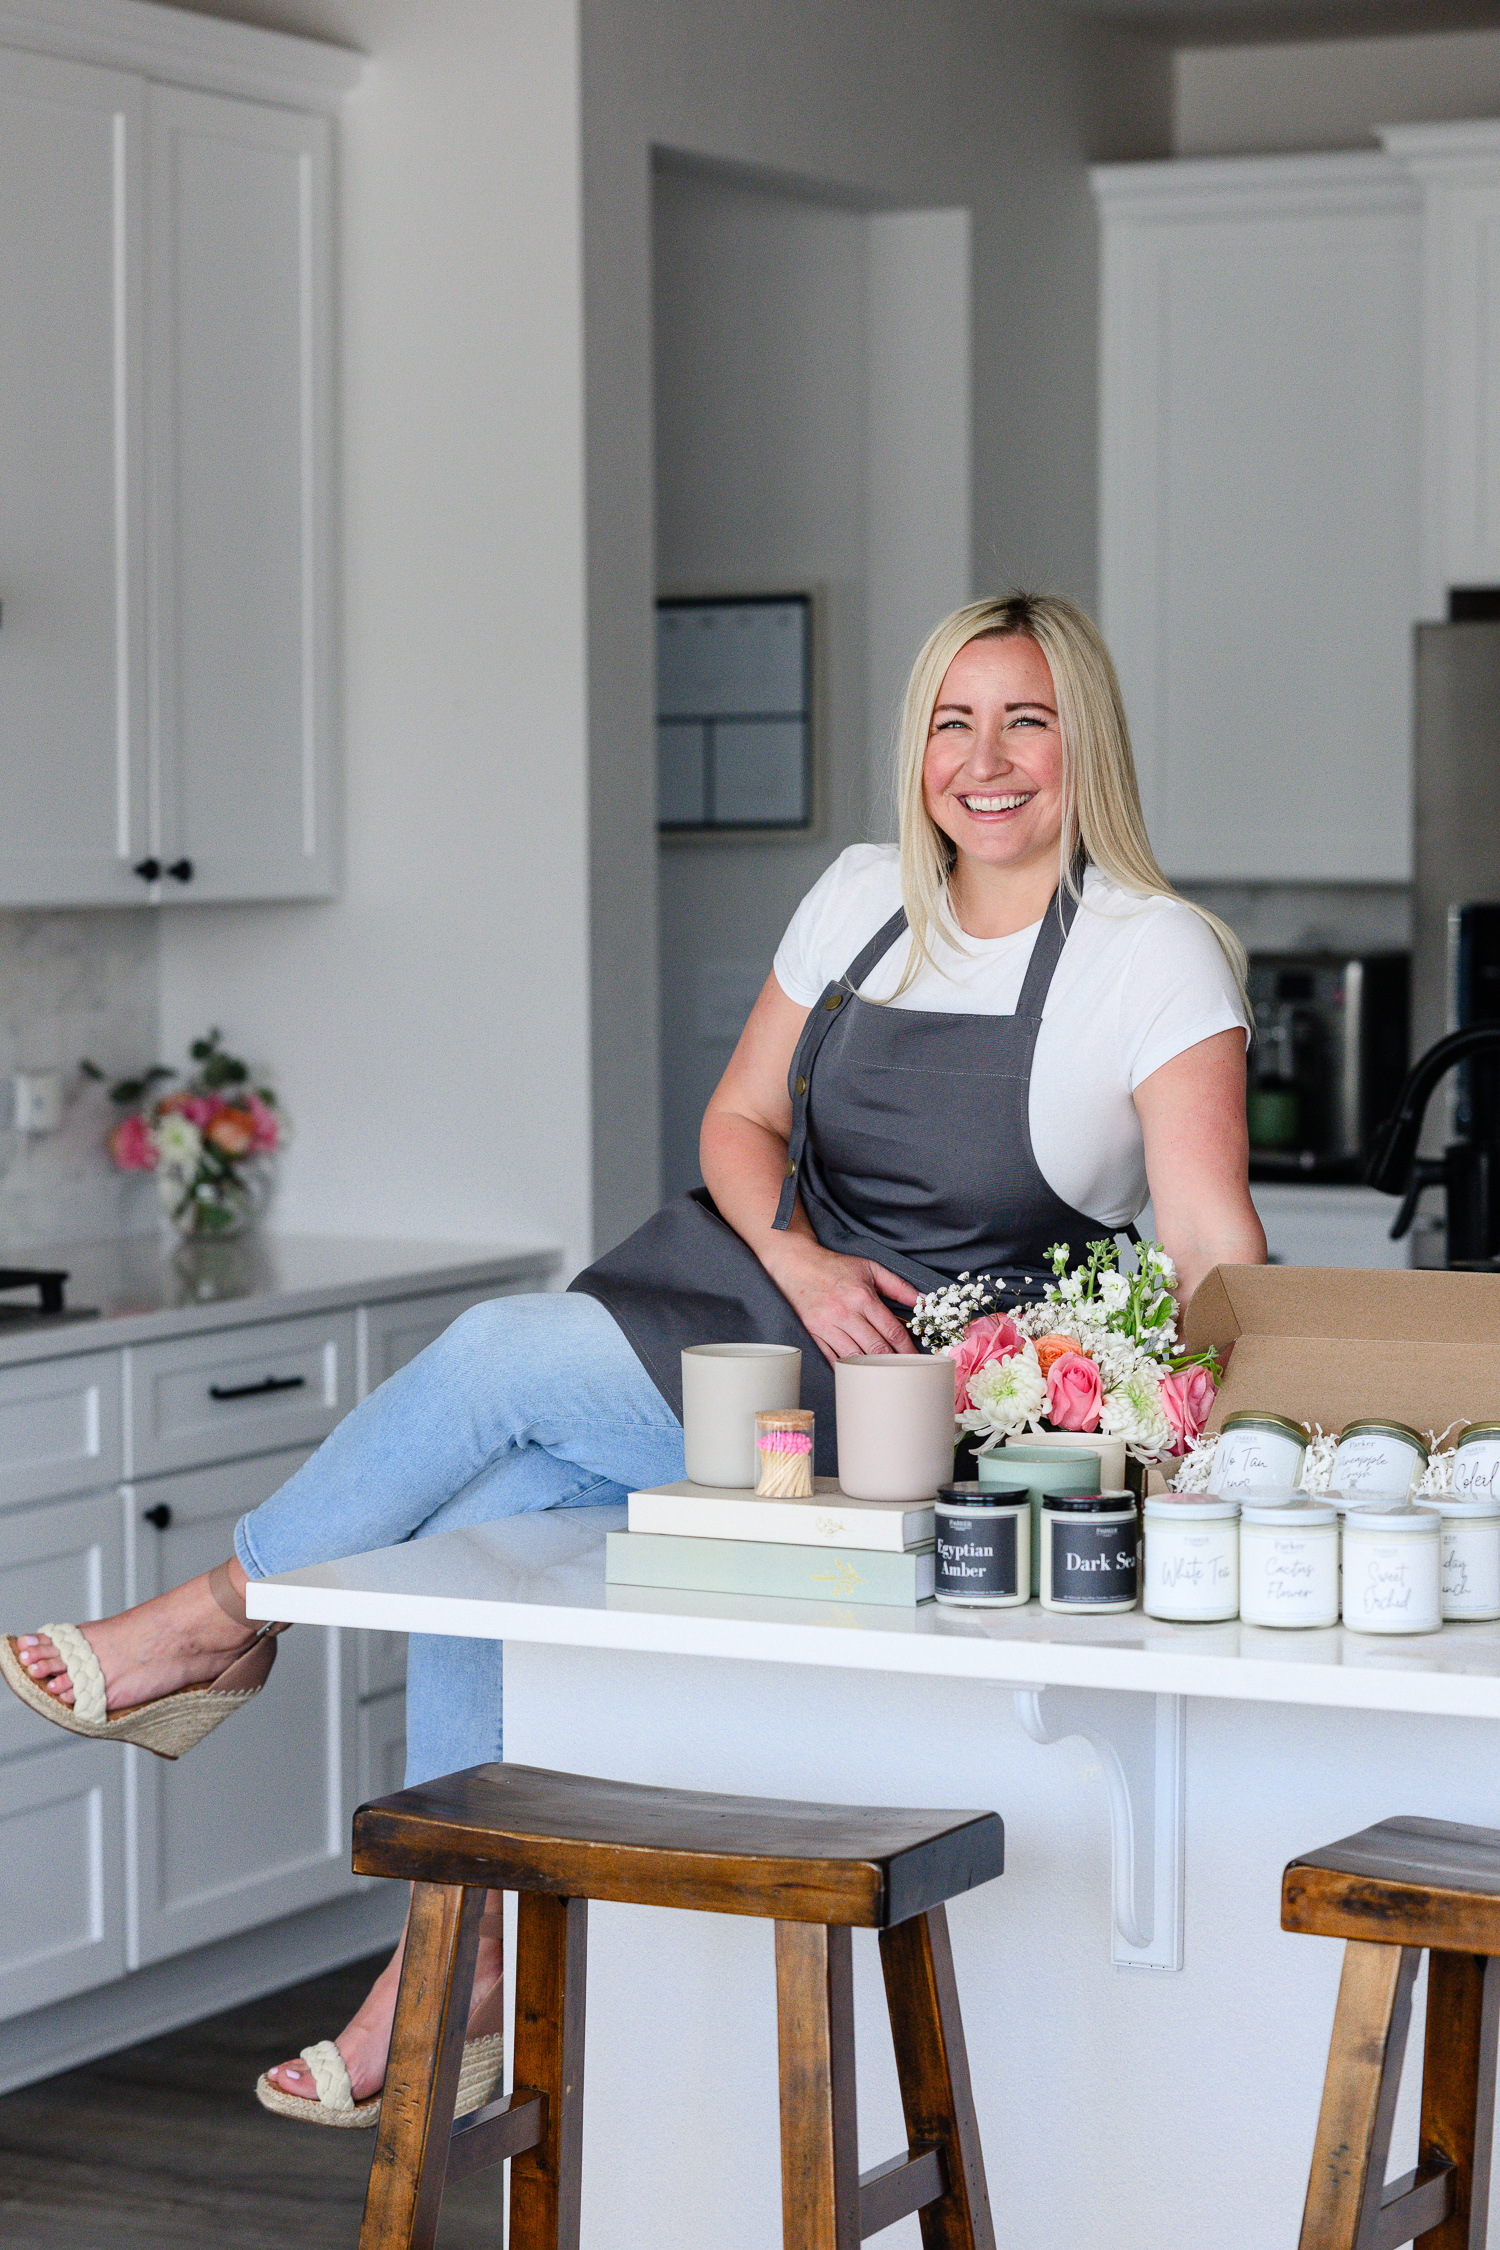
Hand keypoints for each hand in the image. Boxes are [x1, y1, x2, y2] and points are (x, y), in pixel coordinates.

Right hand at [762, 1236, 920, 1365]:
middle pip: (876, 1348)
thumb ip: (898, 1285)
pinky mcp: (813, 1333)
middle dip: (893, 1362)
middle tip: (903, 1371)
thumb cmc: (834, 1267)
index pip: (891, 1331)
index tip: (914, 1358)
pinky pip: (831, 1357)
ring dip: (871, 1368)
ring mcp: (827, 1325)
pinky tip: (856, 1373)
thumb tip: (921, 1300)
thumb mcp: (870, 1268)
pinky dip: (845, 1368)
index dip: (907, 1348)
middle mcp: (845, 1313)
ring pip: (855, 1356)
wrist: (796, 1264)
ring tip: (883, 1374)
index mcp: (862, 1297)